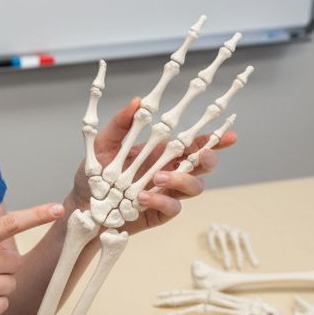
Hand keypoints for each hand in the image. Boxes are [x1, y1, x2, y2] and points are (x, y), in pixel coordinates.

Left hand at [68, 96, 236, 234]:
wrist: (82, 205)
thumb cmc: (94, 175)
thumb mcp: (103, 144)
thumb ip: (121, 124)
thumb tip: (137, 101)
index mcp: (162, 153)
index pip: (194, 144)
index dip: (215, 140)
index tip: (231, 135)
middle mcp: (169, 172)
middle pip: (203, 166)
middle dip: (209, 159)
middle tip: (201, 155)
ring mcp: (166, 193)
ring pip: (194, 187)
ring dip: (182, 179)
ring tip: (157, 177)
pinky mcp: (159, 212)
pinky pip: (173, 207)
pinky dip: (161, 200)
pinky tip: (143, 197)